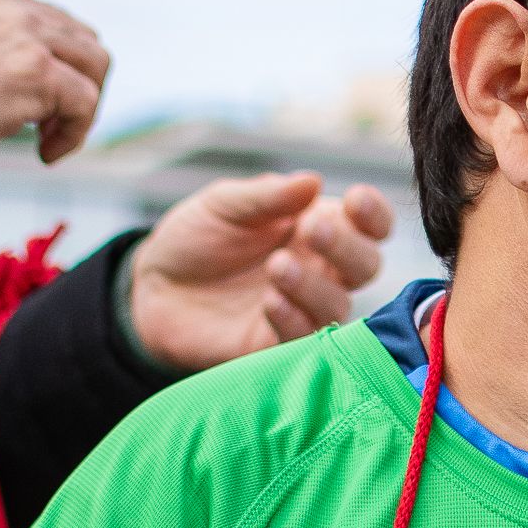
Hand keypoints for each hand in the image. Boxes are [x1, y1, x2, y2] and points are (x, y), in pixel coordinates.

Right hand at [0, 0, 110, 165]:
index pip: (39, 16)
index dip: (47, 58)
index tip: (29, 96)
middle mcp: (7, 2)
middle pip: (76, 34)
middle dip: (74, 77)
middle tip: (51, 119)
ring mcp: (26, 32)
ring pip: (93, 61)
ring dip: (82, 103)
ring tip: (51, 136)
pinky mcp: (38, 69)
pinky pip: (84, 100)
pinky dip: (73, 132)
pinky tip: (45, 153)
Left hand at [125, 170, 393, 370]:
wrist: (153, 288)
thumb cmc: (196, 238)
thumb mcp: (223, 204)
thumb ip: (267, 197)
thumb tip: (313, 181)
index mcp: (317, 228)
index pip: (368, 226)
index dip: (373, 215)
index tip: (356, 200)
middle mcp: (320, 271)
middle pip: (365, 266)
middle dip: (347, 247)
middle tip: (312, 230)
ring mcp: (302, 310)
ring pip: (338, 306)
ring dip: (314, 286)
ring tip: (277, 268)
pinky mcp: (277, 346)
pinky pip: (303, 340)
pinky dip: (293, 320)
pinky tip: (271, 301)